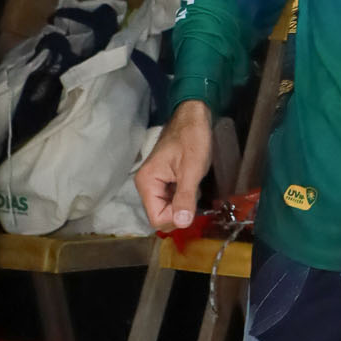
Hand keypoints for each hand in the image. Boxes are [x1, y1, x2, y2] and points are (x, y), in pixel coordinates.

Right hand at [136, 100, 214, 230]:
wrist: (193, 116)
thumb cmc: (192, 138)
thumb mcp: (192, 170)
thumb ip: (185, 198)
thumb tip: (182, 223)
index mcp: (147, 183)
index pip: (156, 219)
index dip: (176, 219)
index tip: (192, 205)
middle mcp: (145, 185)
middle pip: (160, 216)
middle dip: (180, 211)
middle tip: (194, 193)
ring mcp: (154, 183)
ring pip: (167, 208)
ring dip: (183, 204)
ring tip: (193, 186)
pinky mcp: (163, 180)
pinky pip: (171, 199)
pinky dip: (183, 197)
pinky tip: (191, 184)